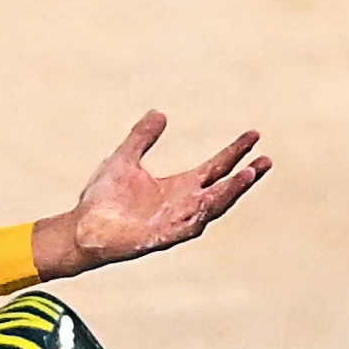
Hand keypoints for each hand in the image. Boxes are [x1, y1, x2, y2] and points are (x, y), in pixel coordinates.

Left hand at [30, 110, 269, 275]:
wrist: (81, 227)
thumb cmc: (103, 199)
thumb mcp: (125, 159)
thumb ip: (142, 137)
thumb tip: (159, 113)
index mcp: (180, 187)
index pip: (216, 167)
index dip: (235, 152)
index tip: (254, 135)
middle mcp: (184, 204)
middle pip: (223, 187)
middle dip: (245, 175)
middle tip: (266, 160)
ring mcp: (177, 221)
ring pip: (213, 206)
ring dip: (231, 191)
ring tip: (250, 174)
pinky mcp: (164, 236)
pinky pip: (191, 225)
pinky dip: (205, 212)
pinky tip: (215, 199)